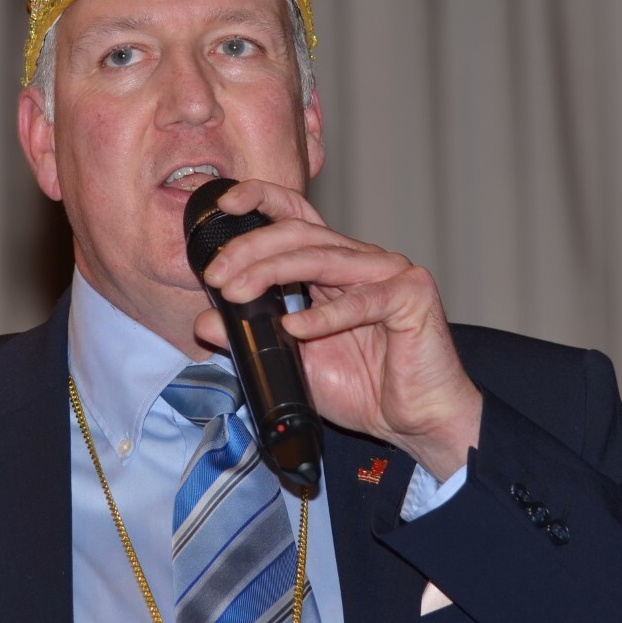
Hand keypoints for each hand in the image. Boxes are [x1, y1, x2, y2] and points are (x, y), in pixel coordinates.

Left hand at [193, 179, 482, 478]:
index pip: (296, 217)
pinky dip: (324, 316)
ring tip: (238, 293)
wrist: (417, 422)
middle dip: (251, 248)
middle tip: (216, 275)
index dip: (262, 200)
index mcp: (335, 266)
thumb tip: (204, 322)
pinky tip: (295, 328)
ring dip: (273, 272)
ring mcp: (391, 274)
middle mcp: (362, 261)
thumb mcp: (293, 362)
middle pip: (301, 234)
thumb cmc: (365, 387)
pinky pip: (362, 301)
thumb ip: (251, 338)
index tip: (224, 204)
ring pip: (323, 258)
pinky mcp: (413, 298)